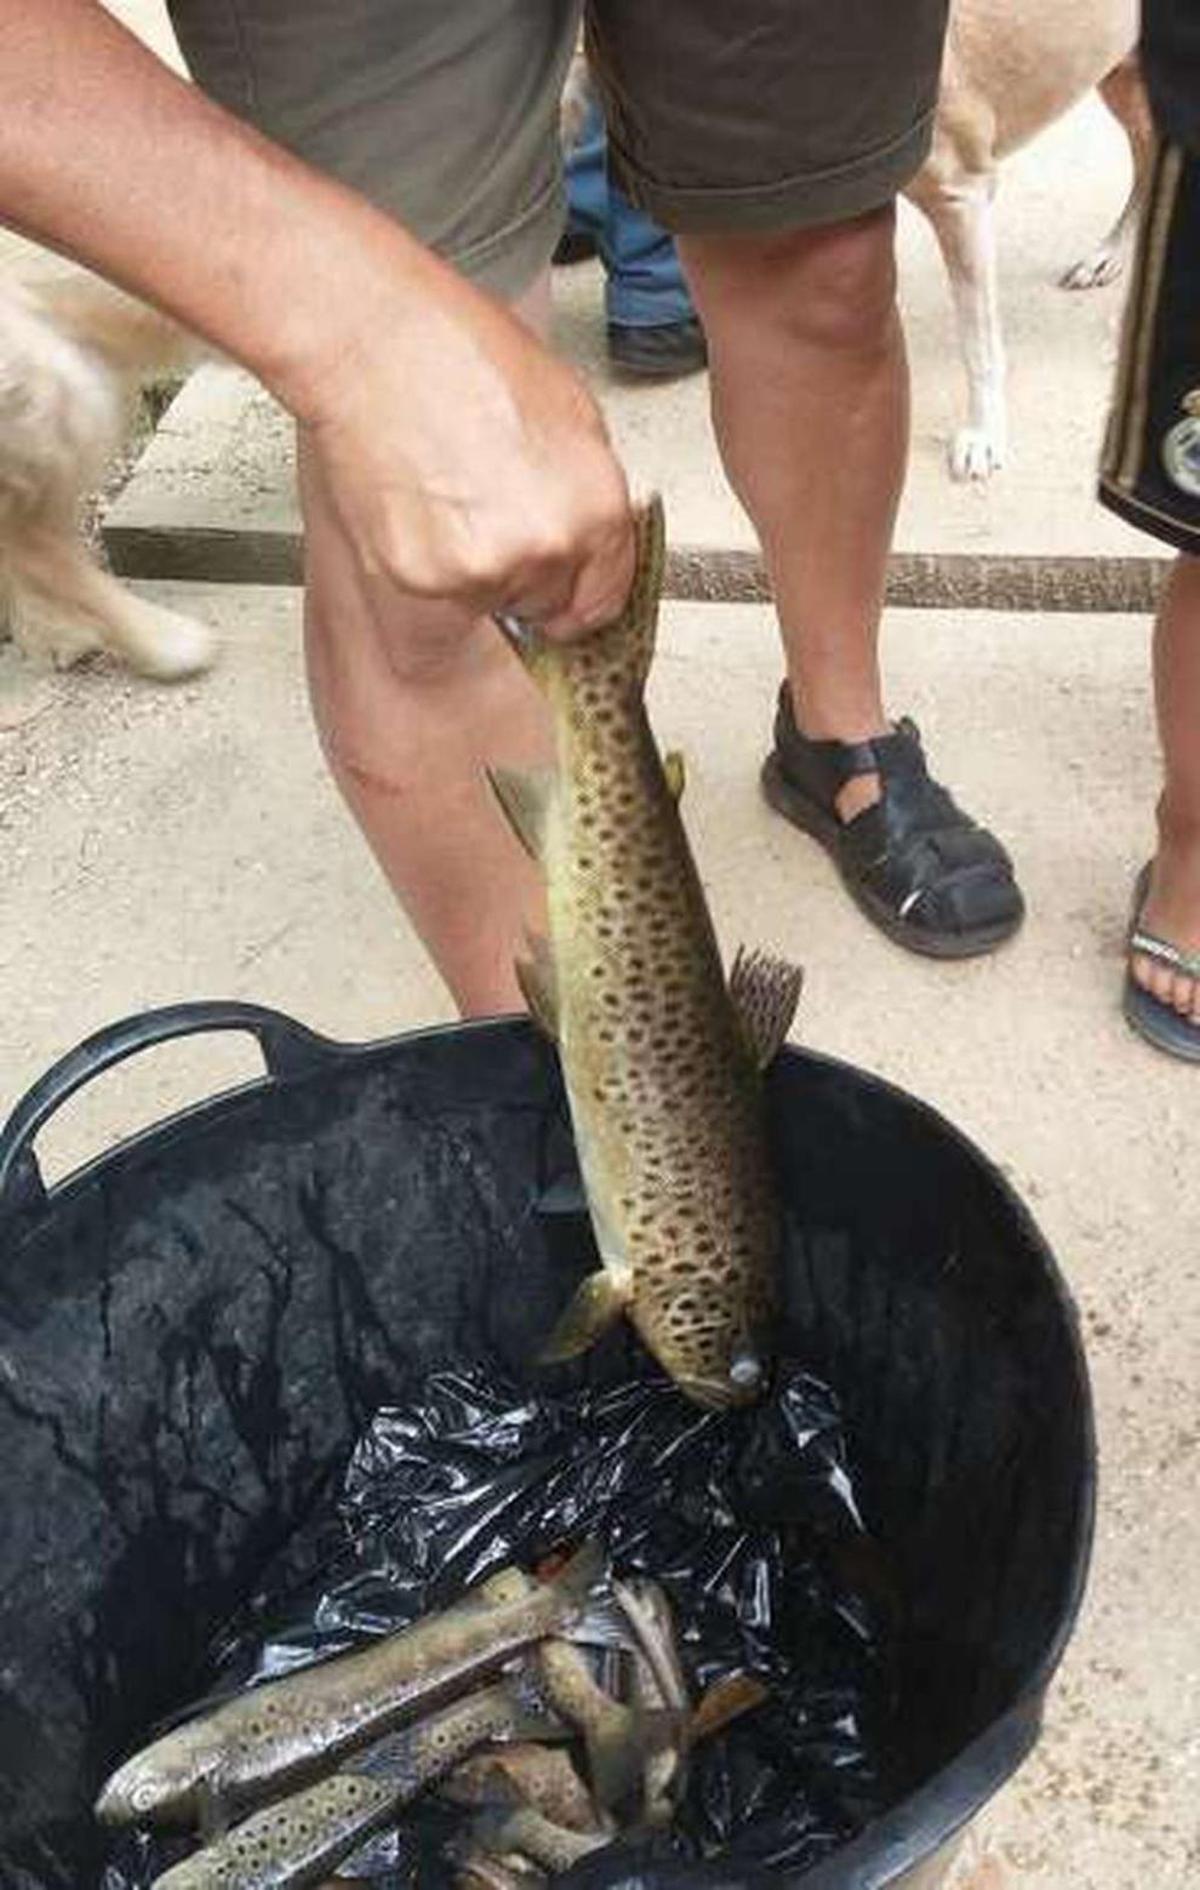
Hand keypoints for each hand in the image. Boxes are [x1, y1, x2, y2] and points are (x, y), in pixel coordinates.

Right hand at [284, 250, 634, 638]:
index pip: (603, 599)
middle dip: (529, 569)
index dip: (583, 590)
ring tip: (455, 493)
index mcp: (595, 509)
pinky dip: (431, 560)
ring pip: (490, 600)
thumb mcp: (570, 408)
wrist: (373, 341)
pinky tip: (424, 501)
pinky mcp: (421, 577)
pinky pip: (439, 591)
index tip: (567, 586)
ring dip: (478, 566)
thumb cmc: (461, 353)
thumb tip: (594, 532)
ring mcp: (481, 570)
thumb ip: (590, 488)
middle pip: (547, 604)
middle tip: (496, 507)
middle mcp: (544, 549)